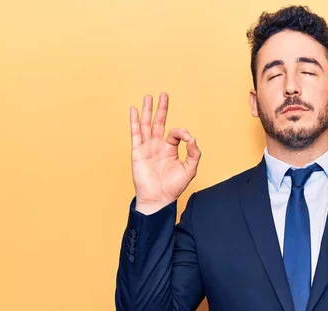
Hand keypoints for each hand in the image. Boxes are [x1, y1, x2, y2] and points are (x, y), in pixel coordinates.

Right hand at [130, 93, 200, 212]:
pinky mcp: (138, 151)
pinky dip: (134, 121)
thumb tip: (192, 138)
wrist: (158, 199)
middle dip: (162, 108)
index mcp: (170, 149)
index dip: (182, 132)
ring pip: (147, 124)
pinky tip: (134, 110)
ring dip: (148, 110)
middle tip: (164, 94)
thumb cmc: (173, 187)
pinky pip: (135, 133)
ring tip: (148, 96)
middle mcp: (158, 145)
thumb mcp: (189, 169)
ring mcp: (147, 147)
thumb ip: (194, 153)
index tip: (187, 138)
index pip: (175, 133)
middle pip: (159, 122)